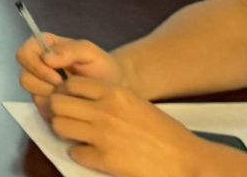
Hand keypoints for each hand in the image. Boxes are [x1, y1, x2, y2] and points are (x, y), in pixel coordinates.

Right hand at [17, 34, 125, 120]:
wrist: (115, 90)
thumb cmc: (102, 67)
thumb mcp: (90, 52)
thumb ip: (69, 49)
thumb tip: (46, 58)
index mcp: (43, 48)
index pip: (24, 54)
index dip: (36, 67)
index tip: (58, 77)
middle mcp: (38, 67)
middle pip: (25, 77)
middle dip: (45, 86)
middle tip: (66, 89)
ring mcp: (41, 87)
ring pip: (32, 96)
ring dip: (51, 99)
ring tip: (71, 98)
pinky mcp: (47, 105)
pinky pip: (42, 111)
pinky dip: (56, 111)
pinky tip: (72, 107)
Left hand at [47, 76, 210, 176]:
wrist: (188, 161)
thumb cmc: (166, 134)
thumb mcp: (136, 104)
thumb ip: (109, 99)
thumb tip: (81, 101)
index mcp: (115, 92)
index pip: (71, 84)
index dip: (66, 93)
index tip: (71, 102)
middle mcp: (105, 110)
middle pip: (57, 103)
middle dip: (59, 112)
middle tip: (69, 120)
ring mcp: (103, 134)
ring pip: (59, 126)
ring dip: (65, 132)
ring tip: (78, 137)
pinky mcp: (105, 159)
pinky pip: (75, 152)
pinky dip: (80, 154)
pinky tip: (93, 154)